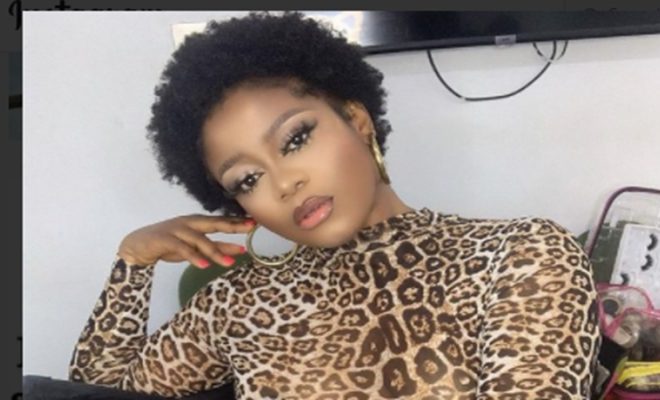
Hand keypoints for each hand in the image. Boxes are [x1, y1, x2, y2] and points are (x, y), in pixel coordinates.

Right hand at [117, 214, 254, 267]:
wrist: (137, 246)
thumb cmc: (169, 245)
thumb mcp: (195, 248)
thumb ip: (215, 248)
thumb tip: (240, 250)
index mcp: (197, 223)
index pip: (221, 221)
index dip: (237, 222)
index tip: (255, 223)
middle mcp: (189, 223)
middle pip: (214, 223)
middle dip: (233, 226)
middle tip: (249, 228)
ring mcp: (177, 230)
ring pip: (200, 240)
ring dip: (215, 251)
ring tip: (229, 263)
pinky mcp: (165, 239)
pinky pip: (182, 249)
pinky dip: (194, 257)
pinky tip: (204, 265)